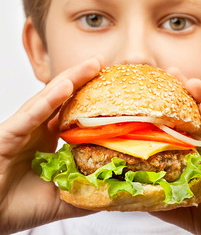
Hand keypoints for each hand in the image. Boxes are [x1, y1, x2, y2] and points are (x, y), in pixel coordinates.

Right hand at [0, 57, 103, 233]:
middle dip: (85, 80)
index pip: (73, 115)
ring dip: (72, 79)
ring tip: (94, 64)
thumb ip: (88, 192)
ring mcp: (21, 130)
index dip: (92, 101)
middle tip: (106, 64)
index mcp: (48, 142)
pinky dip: (49, 100)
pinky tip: (67, 85)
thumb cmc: (17, 208)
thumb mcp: (64, 200)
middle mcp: (35, 131)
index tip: (117, 90)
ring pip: (49, 99)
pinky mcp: (6, 135)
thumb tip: (118, 189)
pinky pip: (31, 115)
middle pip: (63, 100)